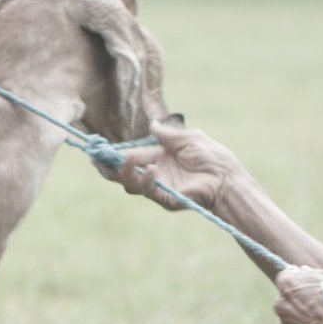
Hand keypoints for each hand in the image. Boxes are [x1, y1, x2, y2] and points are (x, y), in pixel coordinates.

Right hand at [103, 121, 244, 211]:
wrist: (226, 176)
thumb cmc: (212, 156)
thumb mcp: (187, 139)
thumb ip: (167, 135)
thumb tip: (152, 124)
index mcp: (158, 158)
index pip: (130, 157)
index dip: (114, 154)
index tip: (98, 148)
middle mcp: (155, 174)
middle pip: (123, 174)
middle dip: (107, 167)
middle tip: (96, 159)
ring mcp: (159, 188)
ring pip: (130, 184)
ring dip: (124, 172)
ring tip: (127, 159)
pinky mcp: (165, 199)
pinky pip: (148, 191)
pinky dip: (145, 180)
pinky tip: (151, 169)